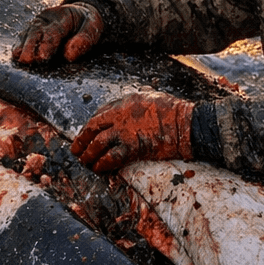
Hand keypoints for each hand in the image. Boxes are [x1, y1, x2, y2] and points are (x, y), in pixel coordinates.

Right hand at [13, 3, 103, 63]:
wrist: (80, 14)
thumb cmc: (87, 24)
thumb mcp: (93, 28)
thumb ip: (84, 40)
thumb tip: (69, 55)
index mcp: (63, 15)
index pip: (55, 31)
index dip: (48, 44)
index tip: (43, 56)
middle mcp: (47, 18)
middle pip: (37, 31)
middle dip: (31, 46)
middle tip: (27, 59)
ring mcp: (38, 23)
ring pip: (28, 33)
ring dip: (23, 46)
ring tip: (18, 58)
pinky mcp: (33, 29)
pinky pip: (25, 36)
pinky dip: (20, 45)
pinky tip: (16, 54)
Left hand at [70, 91, 194, 172]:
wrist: (187, 125)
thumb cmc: (174, 111)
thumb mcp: (151, 97)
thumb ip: (137, 102)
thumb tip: (133, 105)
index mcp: (125, 102)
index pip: (99, 113)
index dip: (90, 126)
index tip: (87, 133)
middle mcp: (120, 116)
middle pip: (92, 128)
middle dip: (81, 140)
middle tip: (76, 150)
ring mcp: (125, 132)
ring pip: (97, 144)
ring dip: (88, 154)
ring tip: (85, 162)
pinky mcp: (132, 147)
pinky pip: (111, 157)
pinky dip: (102, 164)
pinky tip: (99, 168)